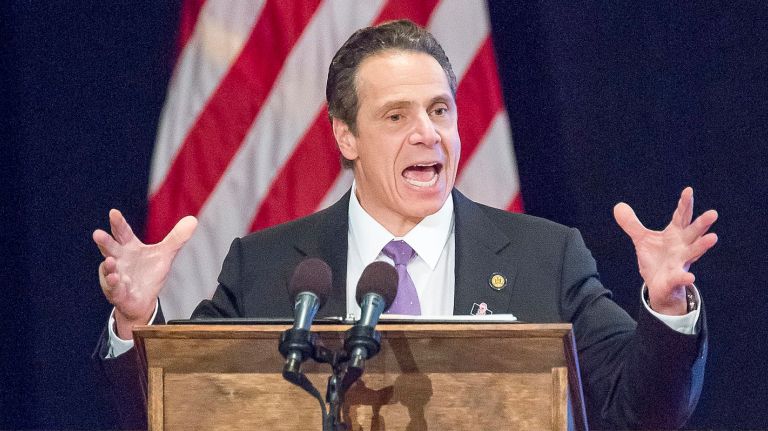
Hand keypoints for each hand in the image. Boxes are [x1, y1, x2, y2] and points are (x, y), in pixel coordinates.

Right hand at [93, 209, 196, 338]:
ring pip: (109, 269)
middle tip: (97, 233)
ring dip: (108, 265)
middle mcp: (119, 259)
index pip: (123, 232)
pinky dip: (113, 283)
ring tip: (109, 260)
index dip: (118, 223)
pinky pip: (114, 287)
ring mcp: (116, 275)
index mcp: (129, 247)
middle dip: (104, 241)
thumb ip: (176, 238)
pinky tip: (115, 278)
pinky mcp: (117, 292)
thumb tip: (193, 219)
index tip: (113, 212)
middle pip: (110, 248)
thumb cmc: (149, 274)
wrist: (143, 300)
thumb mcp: (165, 254)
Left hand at [613, 187, 717, 314]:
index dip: (684, 204)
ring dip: (702, 246)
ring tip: (713, 238)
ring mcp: (680, 262)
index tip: (689, 190)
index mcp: (675, 234)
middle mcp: (682, 247)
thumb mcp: (642, 239)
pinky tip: (690, 277)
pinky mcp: (674, 278)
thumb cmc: (656, 259)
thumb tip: (618, 206)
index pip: (681, 216)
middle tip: (713, 213)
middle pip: (693, 232)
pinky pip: (680, 277)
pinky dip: (684, 277)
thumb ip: (632, 224)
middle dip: (702, 223)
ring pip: (693, 252)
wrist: (659, 285)